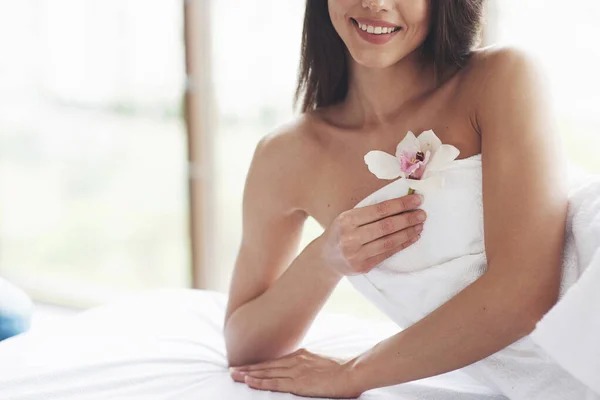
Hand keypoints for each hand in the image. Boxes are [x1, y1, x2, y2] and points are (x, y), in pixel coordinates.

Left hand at [229, 348, 361, 397]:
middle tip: (231, 369)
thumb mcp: (321, 362)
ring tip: (234, 375)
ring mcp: (295, 371)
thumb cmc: (342, 370)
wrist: (352, 371)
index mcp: (301, 356)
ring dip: (248, 374)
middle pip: (266, 365)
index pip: (275, 361)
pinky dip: (260, 382)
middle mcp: (295, 360)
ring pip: (266, 373)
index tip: (246, 366)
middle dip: (248, 368)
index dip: (259, 365)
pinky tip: (249, 381)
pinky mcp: (298, 382)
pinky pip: (274, 383)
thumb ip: (309, 364)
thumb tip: (303, 367)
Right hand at [316, 193, 425, 276]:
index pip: (379, 210)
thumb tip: (401, 203)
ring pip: (389, 241)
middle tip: (422, 214)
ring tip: (420, 225)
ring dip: (408, 232)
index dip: (400, 204)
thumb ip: (369, 212)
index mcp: (347, 219)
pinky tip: (412, 237)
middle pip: (386, 226)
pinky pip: (387, 254)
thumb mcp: (348, 217)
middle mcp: (350, 237)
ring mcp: (356, 254)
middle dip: (407, 219)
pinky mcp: (363, 266)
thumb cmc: (341, 232)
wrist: (326, 258)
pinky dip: (402, 244)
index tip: (417, 200)